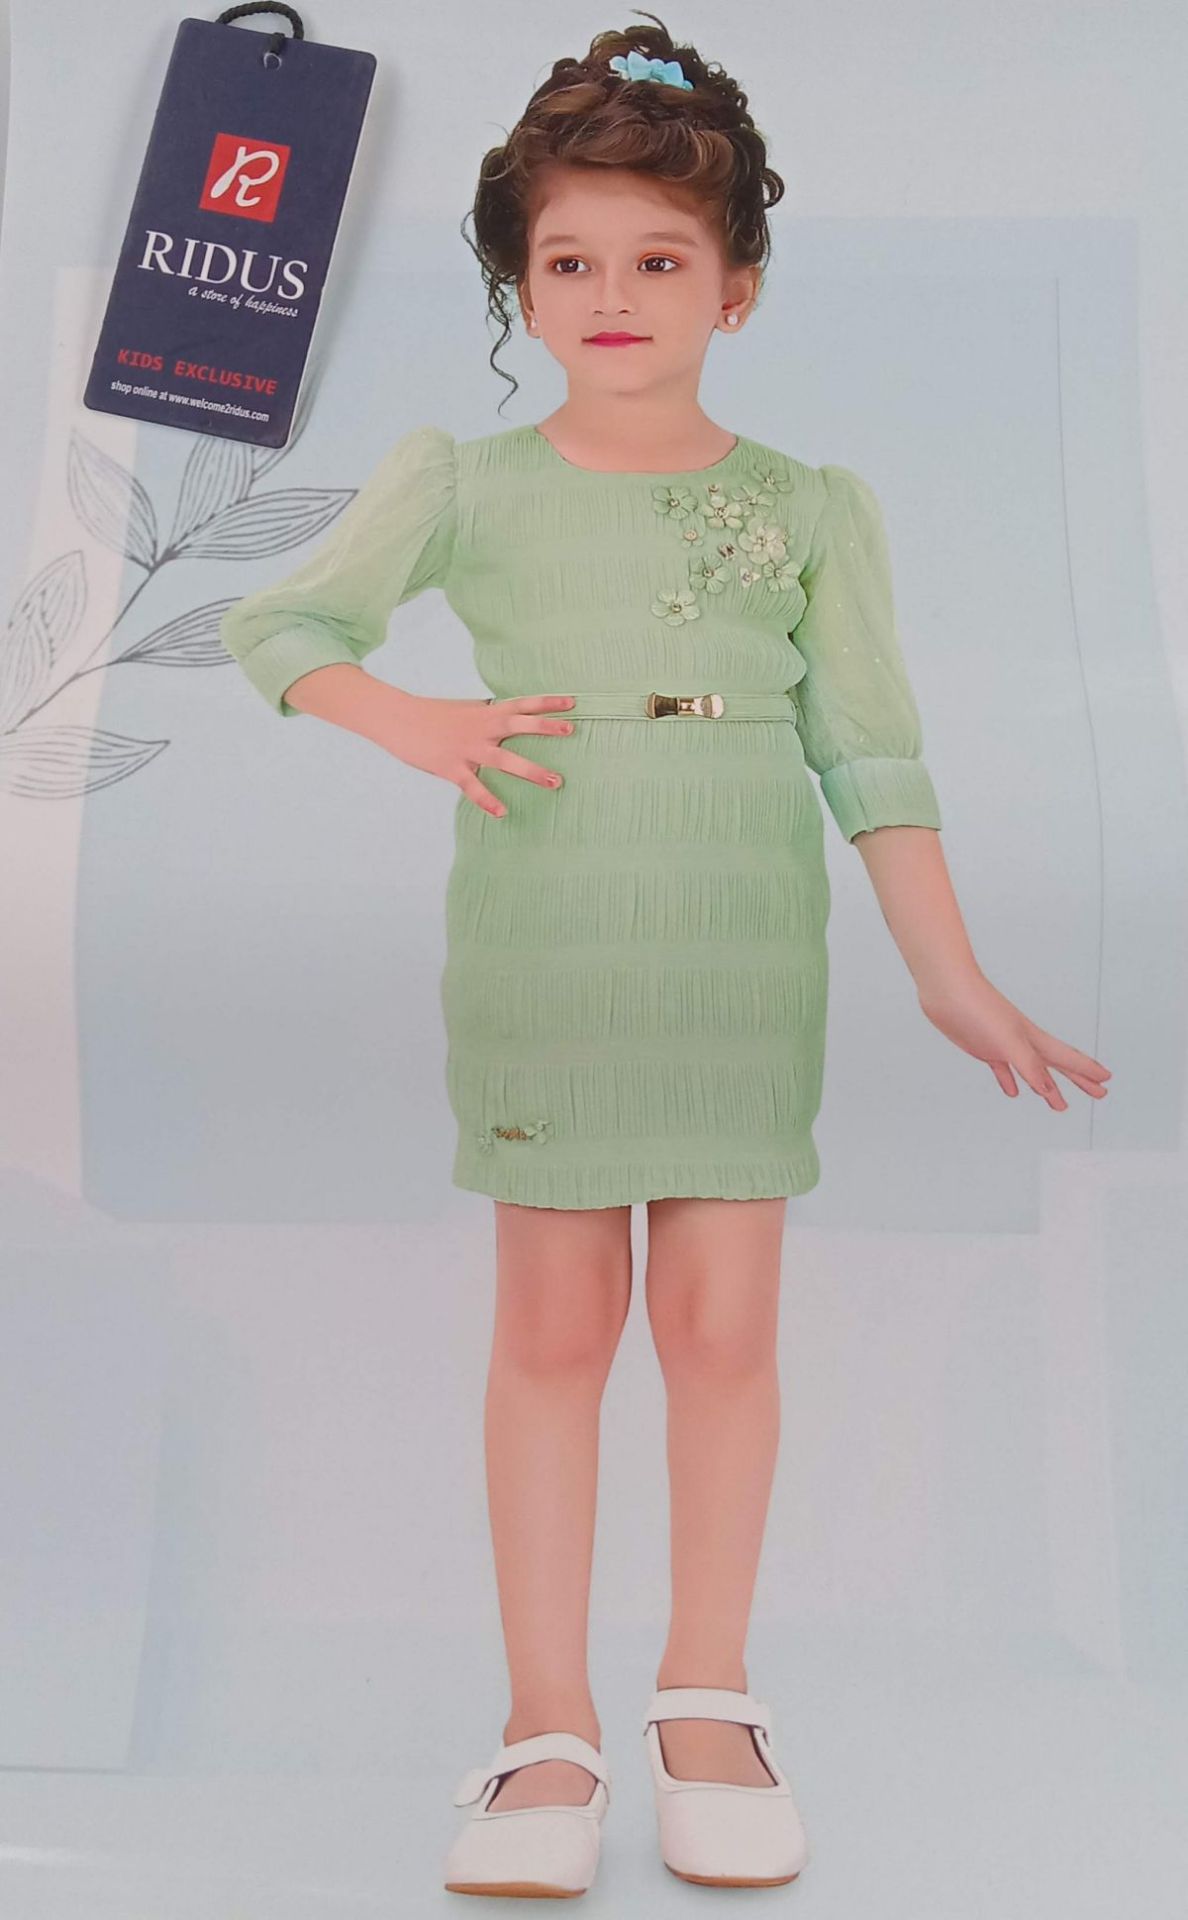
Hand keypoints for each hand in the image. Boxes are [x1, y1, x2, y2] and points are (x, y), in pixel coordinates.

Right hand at [383, 692, 574, 817]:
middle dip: (546, 728)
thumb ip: (488, 717)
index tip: (573, 702)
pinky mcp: (451, 767)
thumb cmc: (432, 716)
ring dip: (532, 771)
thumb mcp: (465, 711)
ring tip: (556, 782)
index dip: (547, 702)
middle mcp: (480, 728)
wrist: (397, 718)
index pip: (522, 703)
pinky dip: (488, 800)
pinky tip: (503, 813)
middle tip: (572, 730)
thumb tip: (509, 720)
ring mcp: (467, 748)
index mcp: (485, 711)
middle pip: (519, 725)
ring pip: (505, 760)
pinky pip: (473, 787)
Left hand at [917, 971, 1111, 1110]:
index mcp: (1033, 1039)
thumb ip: (1029, 1066)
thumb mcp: (1008, 1042)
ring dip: (1047, 1085)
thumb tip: (1048, 1090)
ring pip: (1032, 1070)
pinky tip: (1012, 1092)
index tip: (1105, 1082)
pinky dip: (1009, 1081)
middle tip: (1098, 1093)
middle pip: (1057, 1065)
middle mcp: (1023, 1042)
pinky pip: (1002, 1069)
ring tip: (1058, 1102)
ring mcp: (1004, 1045)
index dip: (1087, 1071)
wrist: (946, 989)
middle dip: (1078, 1080)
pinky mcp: (983, 1047)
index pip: (1068, 1058)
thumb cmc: (978, 1008)